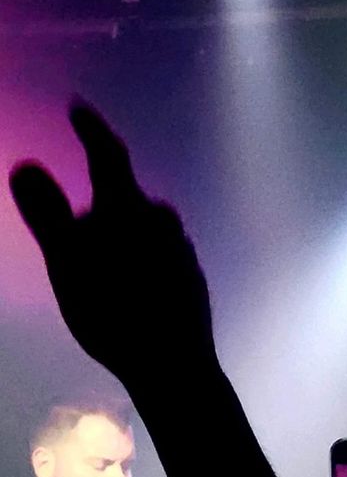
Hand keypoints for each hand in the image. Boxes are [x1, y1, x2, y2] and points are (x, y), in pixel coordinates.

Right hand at [8, 101, 215, 390]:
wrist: (174, 368)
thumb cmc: (113, 314)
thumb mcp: (67, 263)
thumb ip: (47, 213)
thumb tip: (23, 165)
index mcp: (129, 209)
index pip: (107, 154)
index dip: (90, 128)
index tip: (78, 108)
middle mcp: (164, 221)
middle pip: (123, 197)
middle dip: (98, 203)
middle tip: (73, 232)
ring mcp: (183, 250)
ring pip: (143, 226)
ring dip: (120, 232)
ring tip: (101, 264)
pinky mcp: (192, 278)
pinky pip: (158, 253)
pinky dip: (139, 257)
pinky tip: (130, 286)